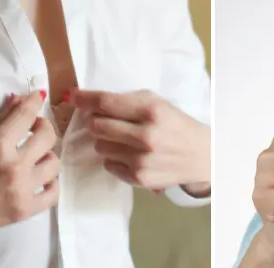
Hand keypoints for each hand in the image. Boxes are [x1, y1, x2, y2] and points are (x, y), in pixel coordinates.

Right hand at [0, 92, 59, 245]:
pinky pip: (53, 194)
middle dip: (42, 127)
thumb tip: (20, 99)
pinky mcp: (24, 211)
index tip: (37, 97)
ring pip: (54, 163)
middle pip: (47, 136)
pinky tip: (40, 180)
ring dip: (46, 156)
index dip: (34, 101)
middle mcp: (13, 165)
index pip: (26, 114)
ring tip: (35, 158)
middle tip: (34, 129)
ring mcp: (21, 190)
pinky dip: (50, 184)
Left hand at [66, 89, 209, 193]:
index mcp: (151, 111)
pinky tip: (131, 155)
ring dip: (106, 141)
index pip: (107, 103)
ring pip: (100, 146)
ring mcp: (142, 159)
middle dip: (96, 122)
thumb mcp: (157, 103)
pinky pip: (108, 164)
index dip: (85, 98)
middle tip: (106, 122)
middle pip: (97, 126)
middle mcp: (146, 135)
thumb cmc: (175, 124)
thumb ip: (126, 101)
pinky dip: (114, 158)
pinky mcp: (139, 178)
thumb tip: (88, 102)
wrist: (201, 155)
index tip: (72, 96)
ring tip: (124, 140)